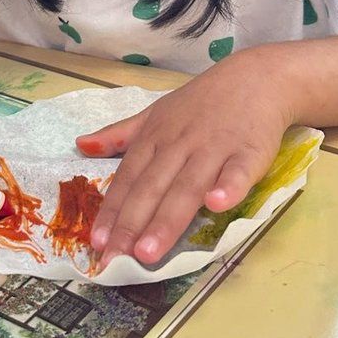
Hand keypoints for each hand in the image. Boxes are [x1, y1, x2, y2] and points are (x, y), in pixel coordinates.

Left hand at [75, 55, 292, 265]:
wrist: (257, 78)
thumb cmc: (203, 102)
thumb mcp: (156, 112)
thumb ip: (120, 134)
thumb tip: (80, 145)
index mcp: (155, 136)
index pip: (128, 178)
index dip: (112, 210)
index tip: (96, 242)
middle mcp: (179, 144)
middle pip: (152, 187)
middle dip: (131, 224)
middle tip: (114, 259)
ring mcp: (214, 147)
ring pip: (187, 187)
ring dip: (167, 219)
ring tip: (148, 252)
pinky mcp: (249, 151)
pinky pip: (238, 172)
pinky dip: (228, 188)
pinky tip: (217, 205)